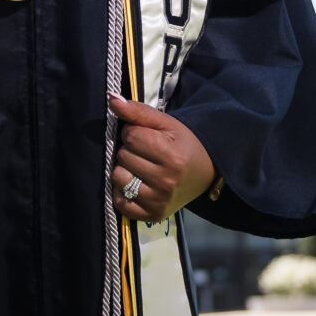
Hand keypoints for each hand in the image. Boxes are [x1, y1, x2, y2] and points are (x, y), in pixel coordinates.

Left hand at [108, 93, 215, 223]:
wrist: (205, 171)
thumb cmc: (183, 144)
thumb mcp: (166, 123)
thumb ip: (137, 111)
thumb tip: (111, 99)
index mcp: (172, 155)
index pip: (130, 136)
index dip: (134, 132)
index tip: (146, 137)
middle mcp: (166, 181)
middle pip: (123, 156)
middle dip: (130, 150)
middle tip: (147, 152)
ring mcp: (158, 201)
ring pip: (118, 177)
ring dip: (124, 169)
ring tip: (141, 167)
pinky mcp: (152, 215)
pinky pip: (120, 202)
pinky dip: (123, 191)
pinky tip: (137, 183)